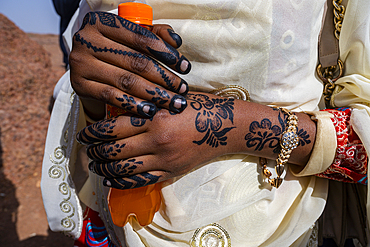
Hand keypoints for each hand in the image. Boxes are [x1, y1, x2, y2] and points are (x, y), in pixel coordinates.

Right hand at [69, 11, 190, 119]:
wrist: (88, 70)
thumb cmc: (117, 51)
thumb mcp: (133, 37)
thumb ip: (156, 34)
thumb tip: (176, 41)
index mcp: (101, 21)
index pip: (140, 37)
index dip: (166, 53)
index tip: (185, 67)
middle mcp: (86, 39)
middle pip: (135, 61)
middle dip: (164, 77)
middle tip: (182, 89)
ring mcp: (80, 63)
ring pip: (125, 80)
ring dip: (154, 94)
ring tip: (173, 102)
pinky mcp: (79, 85)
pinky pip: (111, 96)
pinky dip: (133, 105)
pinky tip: (151, 110)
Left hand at [76, 92, 237, 188]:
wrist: (227, 127)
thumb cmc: (200, 107)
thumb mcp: (171, 100)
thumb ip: (147, 105)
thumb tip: (118, 111)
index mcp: (155, 118)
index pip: (114, 128)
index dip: (94, 133)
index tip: (84, 134)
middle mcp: (157, 141)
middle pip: (115, 150)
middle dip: (95, 151)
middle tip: (86, 149)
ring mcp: (164, 159)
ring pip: (124, 168)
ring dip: (104, 168)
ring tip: (94, 164)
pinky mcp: (171, 171)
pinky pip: (141, 181)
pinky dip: (122, 182)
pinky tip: (110, 179)